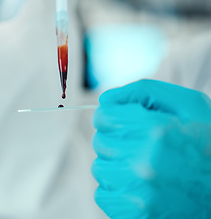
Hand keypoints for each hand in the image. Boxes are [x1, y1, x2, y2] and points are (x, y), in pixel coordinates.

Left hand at [92, 79, 210, 217]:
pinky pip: (102, 195)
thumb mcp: (187, 105)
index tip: (123, 121)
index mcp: (157, 131)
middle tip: (138, 144)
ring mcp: (139, 193)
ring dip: (114, 164)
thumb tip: (105, 100)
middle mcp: (145, 163)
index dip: (111, 116)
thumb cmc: (207, 143)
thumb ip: (143, 92)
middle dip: (115, 138)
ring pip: (99, 169)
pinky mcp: (135, 214)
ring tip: (140, 165)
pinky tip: (137, 184)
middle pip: (100, 142)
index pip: (103, 117)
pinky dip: (115, 187)